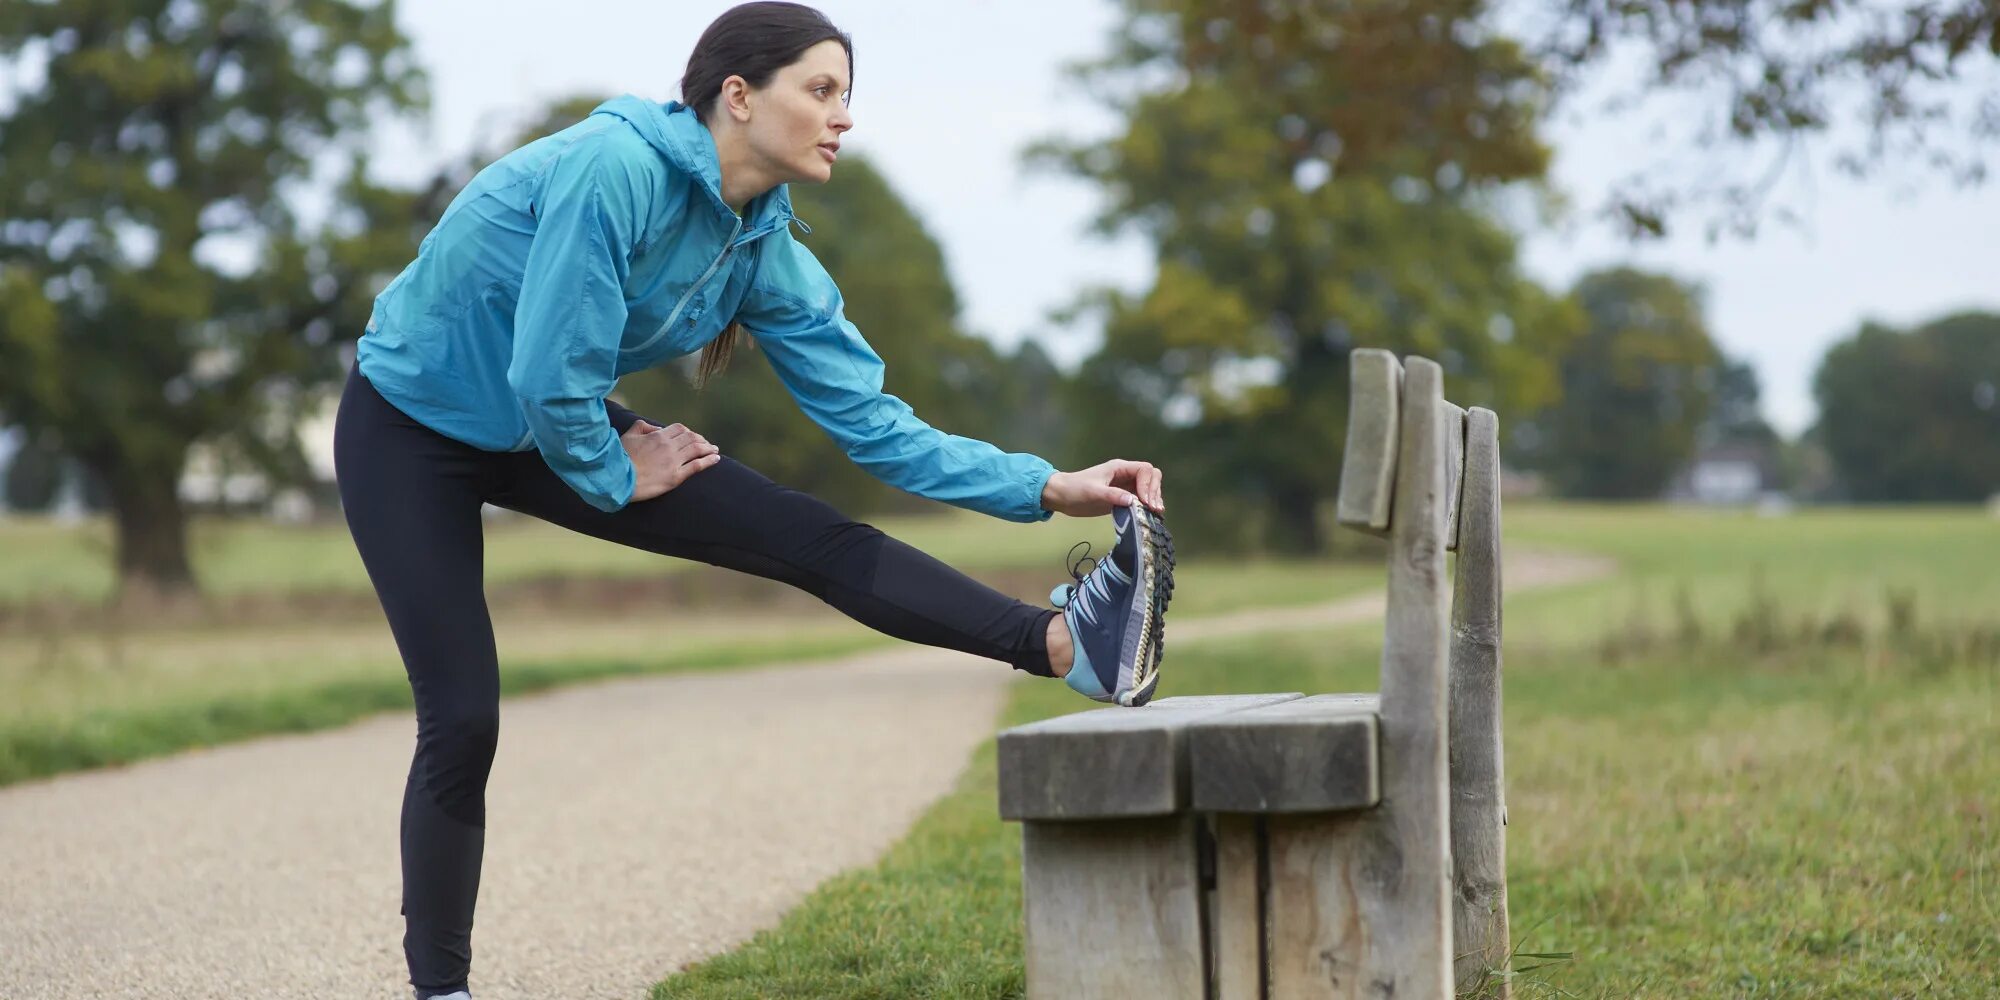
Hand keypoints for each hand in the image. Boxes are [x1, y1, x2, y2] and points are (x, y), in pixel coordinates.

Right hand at [622, 420, 720, 501]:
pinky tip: (715, 459)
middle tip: (707, 444)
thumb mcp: (628, 436)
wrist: (617, 478)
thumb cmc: (620, 457)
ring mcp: (674, 461)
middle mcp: (669, 446)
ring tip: (715, 450)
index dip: (688, 432)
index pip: (680, 429)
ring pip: (697, 450)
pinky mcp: (676, 477)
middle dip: (701, 440)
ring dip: (708, 448)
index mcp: (658, 436)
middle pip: (691, 438)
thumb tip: (656, 427)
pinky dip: (708, 461)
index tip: (691, 436)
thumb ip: (642, 426)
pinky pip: (697, 466)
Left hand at [1040, 459, 1165, 517]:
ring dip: (1153, 499)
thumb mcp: (1093, 492)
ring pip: (1148, 488)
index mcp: (1119, 468)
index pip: (1144, 470)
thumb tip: (1133, 501)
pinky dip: (1146, 506)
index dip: (1148, 485)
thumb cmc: (1075, 489)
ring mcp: (1124, 486)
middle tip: (1153, 509)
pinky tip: (1149, 515)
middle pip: (1151, 477)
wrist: (1061, 496)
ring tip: (1155, 513)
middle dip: (1154, 491)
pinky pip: (1140, 499)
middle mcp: (1125, 475)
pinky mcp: (1122, 497)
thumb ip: (1112, 495)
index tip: (1144, 502)